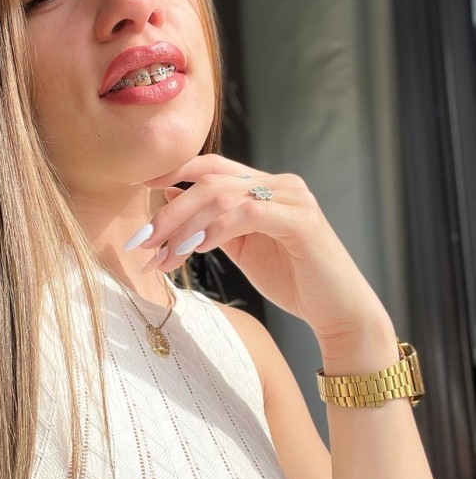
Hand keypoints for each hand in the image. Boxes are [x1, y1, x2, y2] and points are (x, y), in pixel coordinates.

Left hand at [139, 154, 392, 349]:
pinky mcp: (301, 220)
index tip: (140, 191)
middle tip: (142, 241)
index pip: (211, 166)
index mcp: (265, 185)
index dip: (173, 172)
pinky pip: (247, 214)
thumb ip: (212, 224)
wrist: (339, 312)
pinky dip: (215, 229)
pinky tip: (195, 249)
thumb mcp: (242, 248)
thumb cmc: (292, 281)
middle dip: (169, 212)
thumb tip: (170, 200)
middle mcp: (280, 183)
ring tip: (162, 257)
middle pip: (209, 181)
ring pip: (222, 196)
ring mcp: (292, 199)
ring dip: (183, 228)